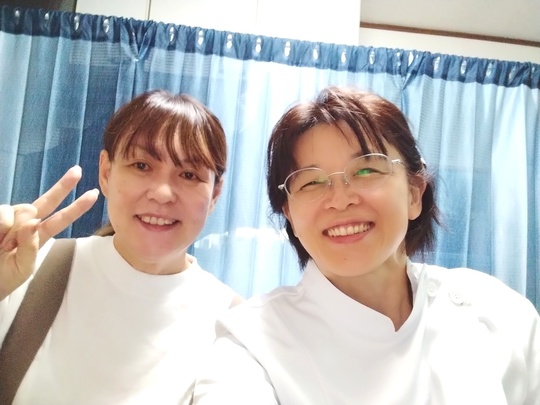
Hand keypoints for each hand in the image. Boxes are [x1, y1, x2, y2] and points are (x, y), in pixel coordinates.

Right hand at [0, 166, 98, 299]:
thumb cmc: (4, 276)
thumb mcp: (23, 268)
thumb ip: (31, 247)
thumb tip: (34, 223)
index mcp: (39, 235)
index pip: (61, 219)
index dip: (77, 207)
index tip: (94, 194)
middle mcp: (27, 223)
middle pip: (48, 201)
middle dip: (63, 186)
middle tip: (77, 171)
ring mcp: (10, 217)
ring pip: (24, 209)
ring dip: (15, 229)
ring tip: (4, 246)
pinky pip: (5, 213)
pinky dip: (2, 226)